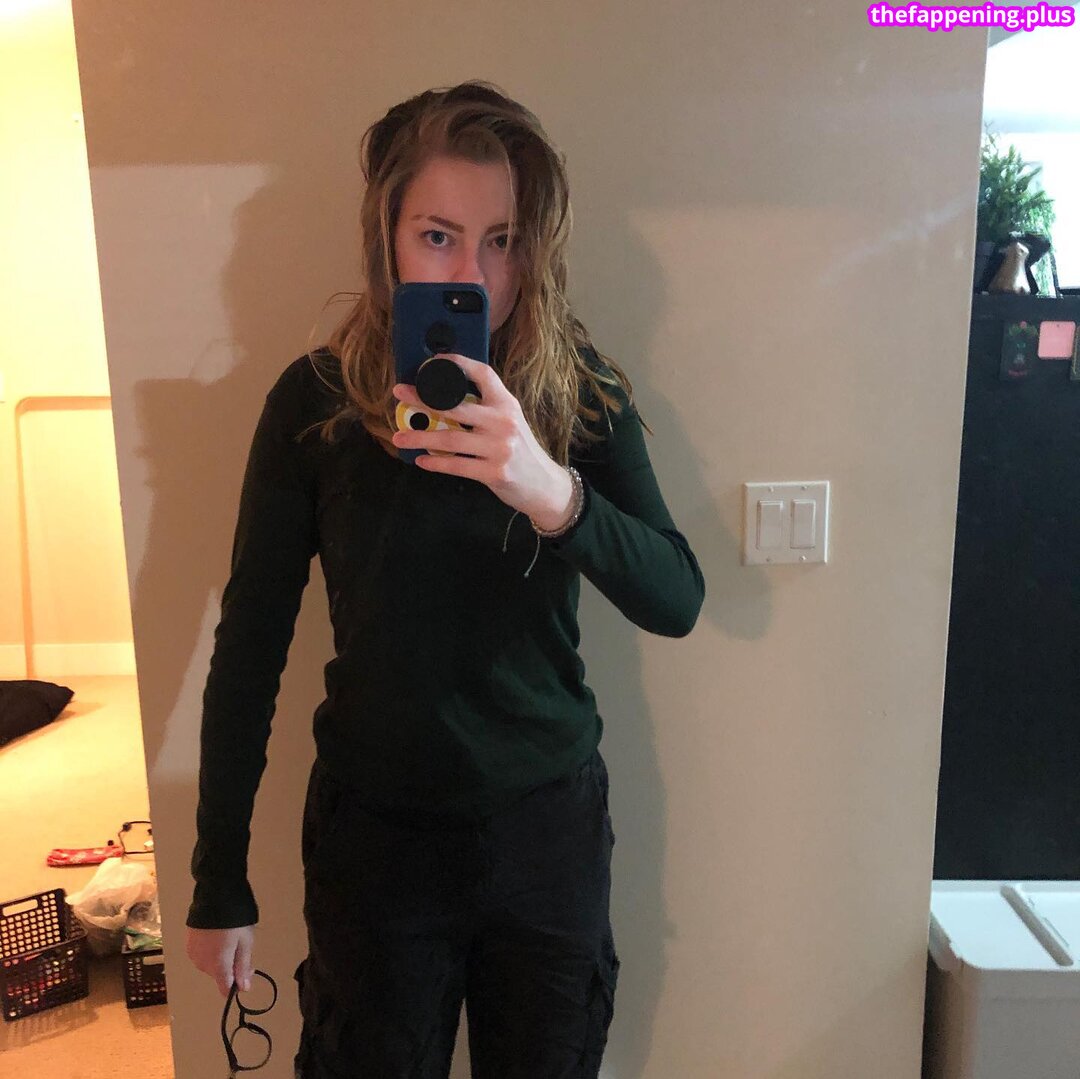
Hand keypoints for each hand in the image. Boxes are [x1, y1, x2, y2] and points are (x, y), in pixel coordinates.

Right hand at [186, 924, 254, 997]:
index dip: (238, 983)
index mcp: (217, 966)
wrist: (215, 896)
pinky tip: (216, 935)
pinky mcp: (188, 943)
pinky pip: (202, 955)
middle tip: (241, 946)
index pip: (225, 989)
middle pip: (218, 975)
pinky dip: (210, 950)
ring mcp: (192, 954)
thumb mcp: (245, 941)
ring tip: (229, 936)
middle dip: (231, 966)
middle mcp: (202, 965)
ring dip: (220, 958)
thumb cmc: (235, 919)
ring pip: (209, 965)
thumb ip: (243, 966)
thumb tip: (243, 988)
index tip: (247, 968)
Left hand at [392, 354, 574, 528]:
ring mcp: (499, 448)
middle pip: (455, 407)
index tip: (434, 361)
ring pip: (450, 439)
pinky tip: (421, 460)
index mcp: (507, 404)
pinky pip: (456, 465)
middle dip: (423, 399)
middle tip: (399, 394)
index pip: (483, 374)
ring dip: (420, 438)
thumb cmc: (521, 452)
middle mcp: (503, 422)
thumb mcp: (510, 423)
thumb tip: (445, 402)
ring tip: (399, 437)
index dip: (458, 364)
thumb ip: (486, 411)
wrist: (544, 485)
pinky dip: (436, 463)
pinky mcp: (494, 472)